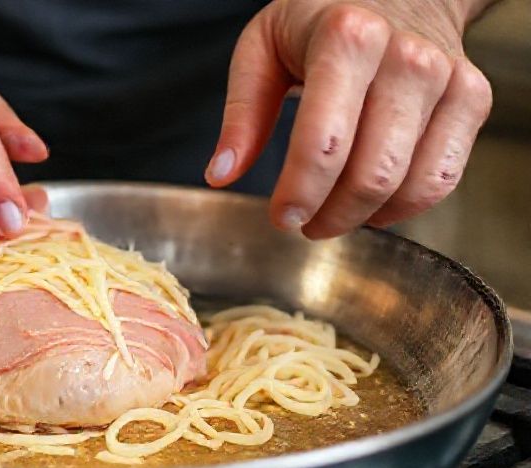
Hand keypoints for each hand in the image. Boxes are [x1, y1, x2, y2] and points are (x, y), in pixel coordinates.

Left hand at [207, 0, 493, 238]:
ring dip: (364, 216)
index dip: (301, 193)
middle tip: (304, 223)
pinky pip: (442, 178)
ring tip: (333, 214)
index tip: (282, 218)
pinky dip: (405, 206)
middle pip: (371, 173)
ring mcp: (446, 78)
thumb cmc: (321, 20)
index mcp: (347, 38)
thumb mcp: (262, 48)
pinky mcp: (471, 98)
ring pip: (409, 183)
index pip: (324, 141)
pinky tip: (374, 204)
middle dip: (331, 215)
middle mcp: (405, 57)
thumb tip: (221, 175)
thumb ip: (241, 113)